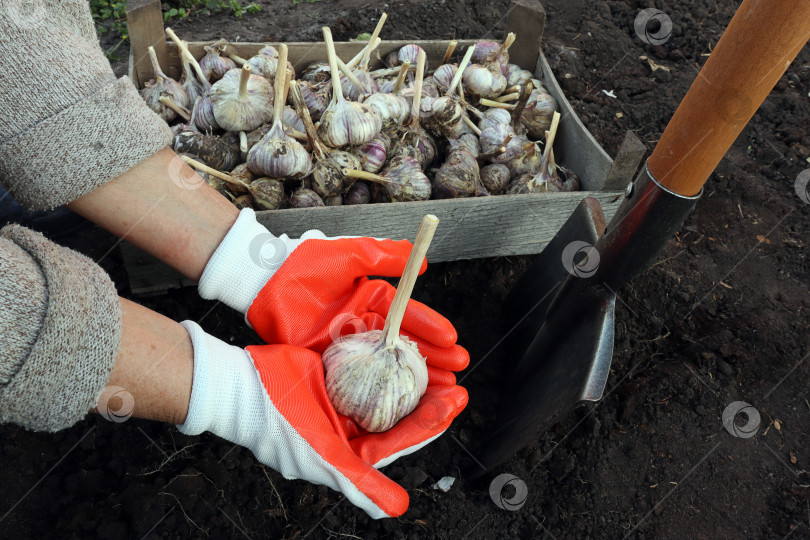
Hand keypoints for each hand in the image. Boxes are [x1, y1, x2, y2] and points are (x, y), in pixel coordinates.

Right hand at [178, 321, 467, 517]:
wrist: (237, 384)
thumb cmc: (276, 423)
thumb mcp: (322, 455)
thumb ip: (360, 482)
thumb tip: (398, 511)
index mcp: (350, 451)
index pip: (400, 438)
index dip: (430, 421)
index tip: (457, 399)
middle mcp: (349, 427)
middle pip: (399, 412)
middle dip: (429, 398)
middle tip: (456, 380)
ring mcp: (341, 400)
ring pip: (387, 386)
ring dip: (412, 374)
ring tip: (441, 362)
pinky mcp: (332, 373)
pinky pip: (367, 364)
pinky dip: (386, 354)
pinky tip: (405, 344)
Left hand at [198, 207, 468, 370]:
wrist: (261, 284)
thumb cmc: (302, 265)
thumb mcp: (348, 255)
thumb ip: (383, 255)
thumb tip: (421, 260)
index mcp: (371, 300)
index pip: (409, 317)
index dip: (431, 328)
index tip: (452, 340)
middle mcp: (363, 326)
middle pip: (404, 346)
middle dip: (432, 360)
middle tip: (456, 372)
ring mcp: (348, 347)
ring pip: (387, 366)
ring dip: (414, 379)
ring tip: (441, 390)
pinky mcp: (330, 364)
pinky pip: (361, 381)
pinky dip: (381, 392)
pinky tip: (401, 402)